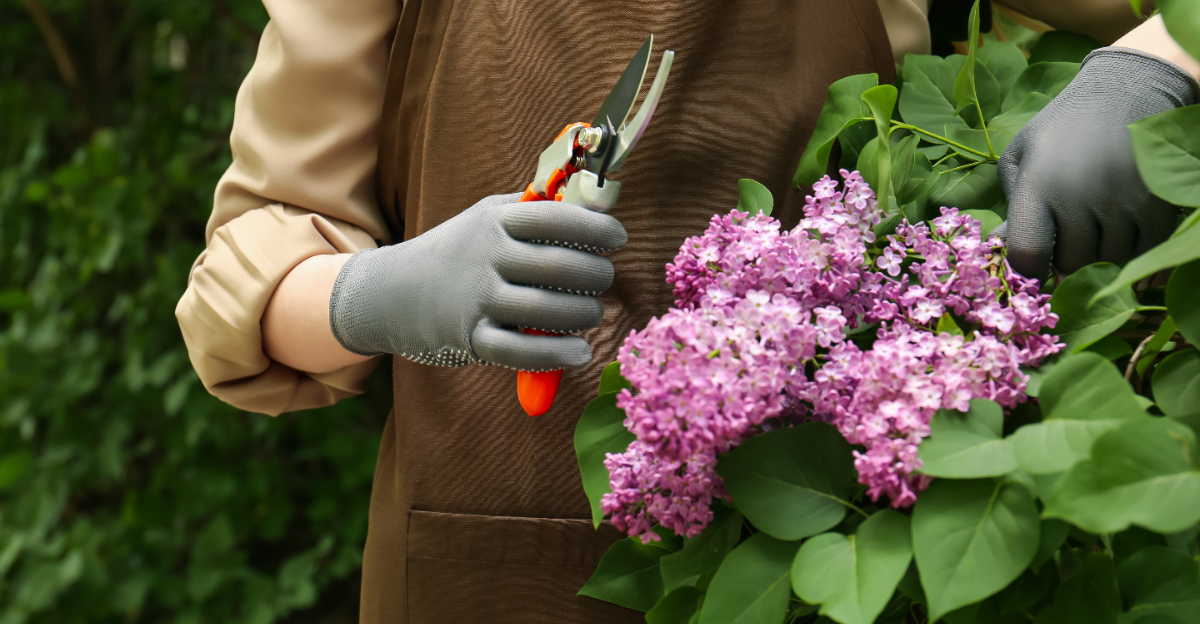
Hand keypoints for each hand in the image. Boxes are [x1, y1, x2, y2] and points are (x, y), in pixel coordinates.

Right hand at [328, 193, 626, 370]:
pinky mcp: (469, 338)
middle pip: (557, 266)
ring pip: (544, 310)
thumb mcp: (486, 218)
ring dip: (583, 314)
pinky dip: (556, 354)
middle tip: (605, 278)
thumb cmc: (456, 252)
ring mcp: (476, 299)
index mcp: (495, 221)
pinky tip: (579, 352)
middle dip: (596, 274)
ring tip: (592, 313)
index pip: (554, 217)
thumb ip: (533, 210)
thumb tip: (594, 202)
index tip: (618, 237)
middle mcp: (486, 256)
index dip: (594, 226)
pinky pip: (520, 351)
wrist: (387, 293)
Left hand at [996, 47, 1198, 277]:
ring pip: (1107, 261)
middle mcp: (1081, 196)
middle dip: (1066, 255)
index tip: (1031, 267)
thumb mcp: (1023, 156)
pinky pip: (1142, 252)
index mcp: (1039, 184)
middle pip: (1071, 263)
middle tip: (1068, 230)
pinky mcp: (1158, 204)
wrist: (1128, 90)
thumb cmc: (1063, 128)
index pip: (1028, 252)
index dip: (1027, 270)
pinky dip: (1131, 246)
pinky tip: (1120, 222)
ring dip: (1100, 251)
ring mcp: (1123, 201)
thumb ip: (1012, 207)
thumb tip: (999, 251)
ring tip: (1094, 220)